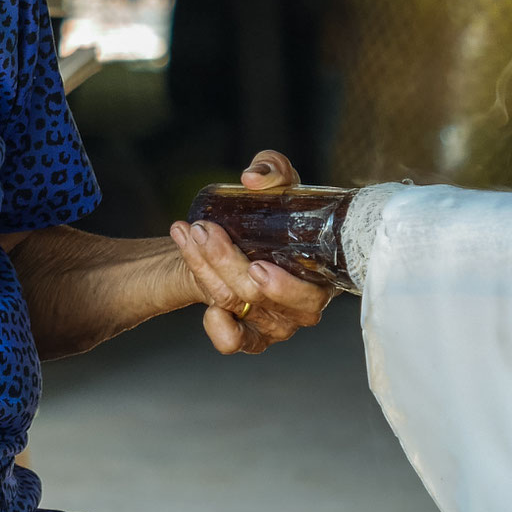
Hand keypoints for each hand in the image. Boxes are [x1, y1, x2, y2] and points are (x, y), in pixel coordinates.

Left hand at [169, 150, 335, 354]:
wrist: (250, 234)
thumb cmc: (279, 210)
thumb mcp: (281, 183)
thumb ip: (272, 169)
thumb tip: (253, 178)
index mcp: (321, 277)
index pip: (309, 296)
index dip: (283, 287)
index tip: (257, 266)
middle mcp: (300, 307)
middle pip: (260, 297)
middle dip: (226, 263)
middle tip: (205, 231)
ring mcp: (274, 323)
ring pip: (234, 305)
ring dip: (205, 270)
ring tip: (189, 235)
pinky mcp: (250, 334)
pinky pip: (232, 342)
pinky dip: (216, 328)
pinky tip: (203, 304)